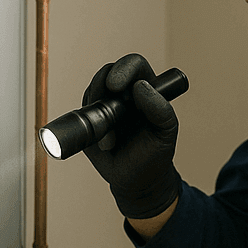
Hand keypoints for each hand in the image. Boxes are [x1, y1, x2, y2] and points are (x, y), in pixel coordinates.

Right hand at [81, 53, 179, 219]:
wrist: (136, 181)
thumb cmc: (154, 156)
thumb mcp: (165, 133)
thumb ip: (160, 109)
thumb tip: (140, 87)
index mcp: (148, 90)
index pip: (134, 66)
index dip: (125, 70)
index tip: (118, 86)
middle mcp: (125, 94)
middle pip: (108, 72)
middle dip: (102, 83)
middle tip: (105, 100)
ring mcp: (106, 106)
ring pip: (93, 91)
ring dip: (96, 109)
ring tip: (110, 138)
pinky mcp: (90, 120)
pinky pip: (82, 111)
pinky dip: (87, 122)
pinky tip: (101, 140)